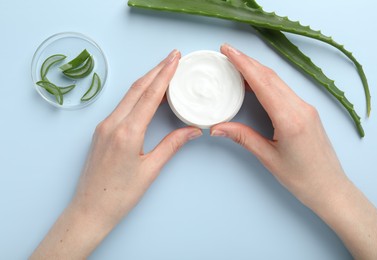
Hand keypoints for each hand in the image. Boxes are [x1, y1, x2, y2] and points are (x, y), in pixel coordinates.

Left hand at [31, 50, 201, 258]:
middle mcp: (112, 124)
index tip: (175, 59)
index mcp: (127, 132)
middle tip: (173, 56)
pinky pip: (122, 105)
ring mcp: (104, 126)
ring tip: (163, 69)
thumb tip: (193, 130)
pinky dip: (137, 94)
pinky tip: (147, 92)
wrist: (90, 210)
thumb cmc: (119, 195)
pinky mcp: (101, 131)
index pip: (149, 95)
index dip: (164, 74)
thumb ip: (172, 145)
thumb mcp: (150, 170)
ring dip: (147, 80)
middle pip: (137, 89)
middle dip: (156, 70)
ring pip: (128, 95)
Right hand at [212, 44, 345, 204]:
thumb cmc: (302, 178)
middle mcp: (301, 108)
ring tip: (237, 64)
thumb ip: (243, 137)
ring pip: (278, 81)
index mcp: (290, 119)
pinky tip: (255, 83)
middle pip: (270, 77)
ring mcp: (306, 108)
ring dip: (257, 70)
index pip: (263, 83)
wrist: (330, 188)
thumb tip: (217, 127)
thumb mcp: (268, 158)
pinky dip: (267, 82)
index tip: (228, 51)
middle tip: (227, 52)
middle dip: (248, 62)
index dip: (244, 64)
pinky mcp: (307, 112)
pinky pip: (284, 90)